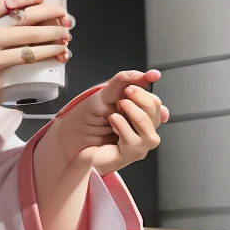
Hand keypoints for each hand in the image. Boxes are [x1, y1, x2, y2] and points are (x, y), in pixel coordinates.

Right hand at [0, 0, 71, 111]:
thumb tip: (16, 6)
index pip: (9, 4)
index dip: (31, 1)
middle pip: (27, 29)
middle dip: (52, 25)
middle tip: (68, 23)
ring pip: (28, 53)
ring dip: (51, 48)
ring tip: (64, 45)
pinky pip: (14, 74)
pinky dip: (31, 70)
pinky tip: (45, 67)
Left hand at [42, 69, 165, 176]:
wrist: (73, 136)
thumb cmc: (88, 118)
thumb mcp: (106, 93)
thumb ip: (126, 81)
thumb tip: (150, 74)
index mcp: (139, 113)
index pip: (155, 101)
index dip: (147, 90)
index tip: (140, 82)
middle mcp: (141, 128)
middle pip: (156, 111)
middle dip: (140, 98)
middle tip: (123, 97)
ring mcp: (138, 143)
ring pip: (150, 128)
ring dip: (133, 113)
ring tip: (117, 110)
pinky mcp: (129, 155)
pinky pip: (134, 140)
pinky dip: (122, 127)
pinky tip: (113, 124)